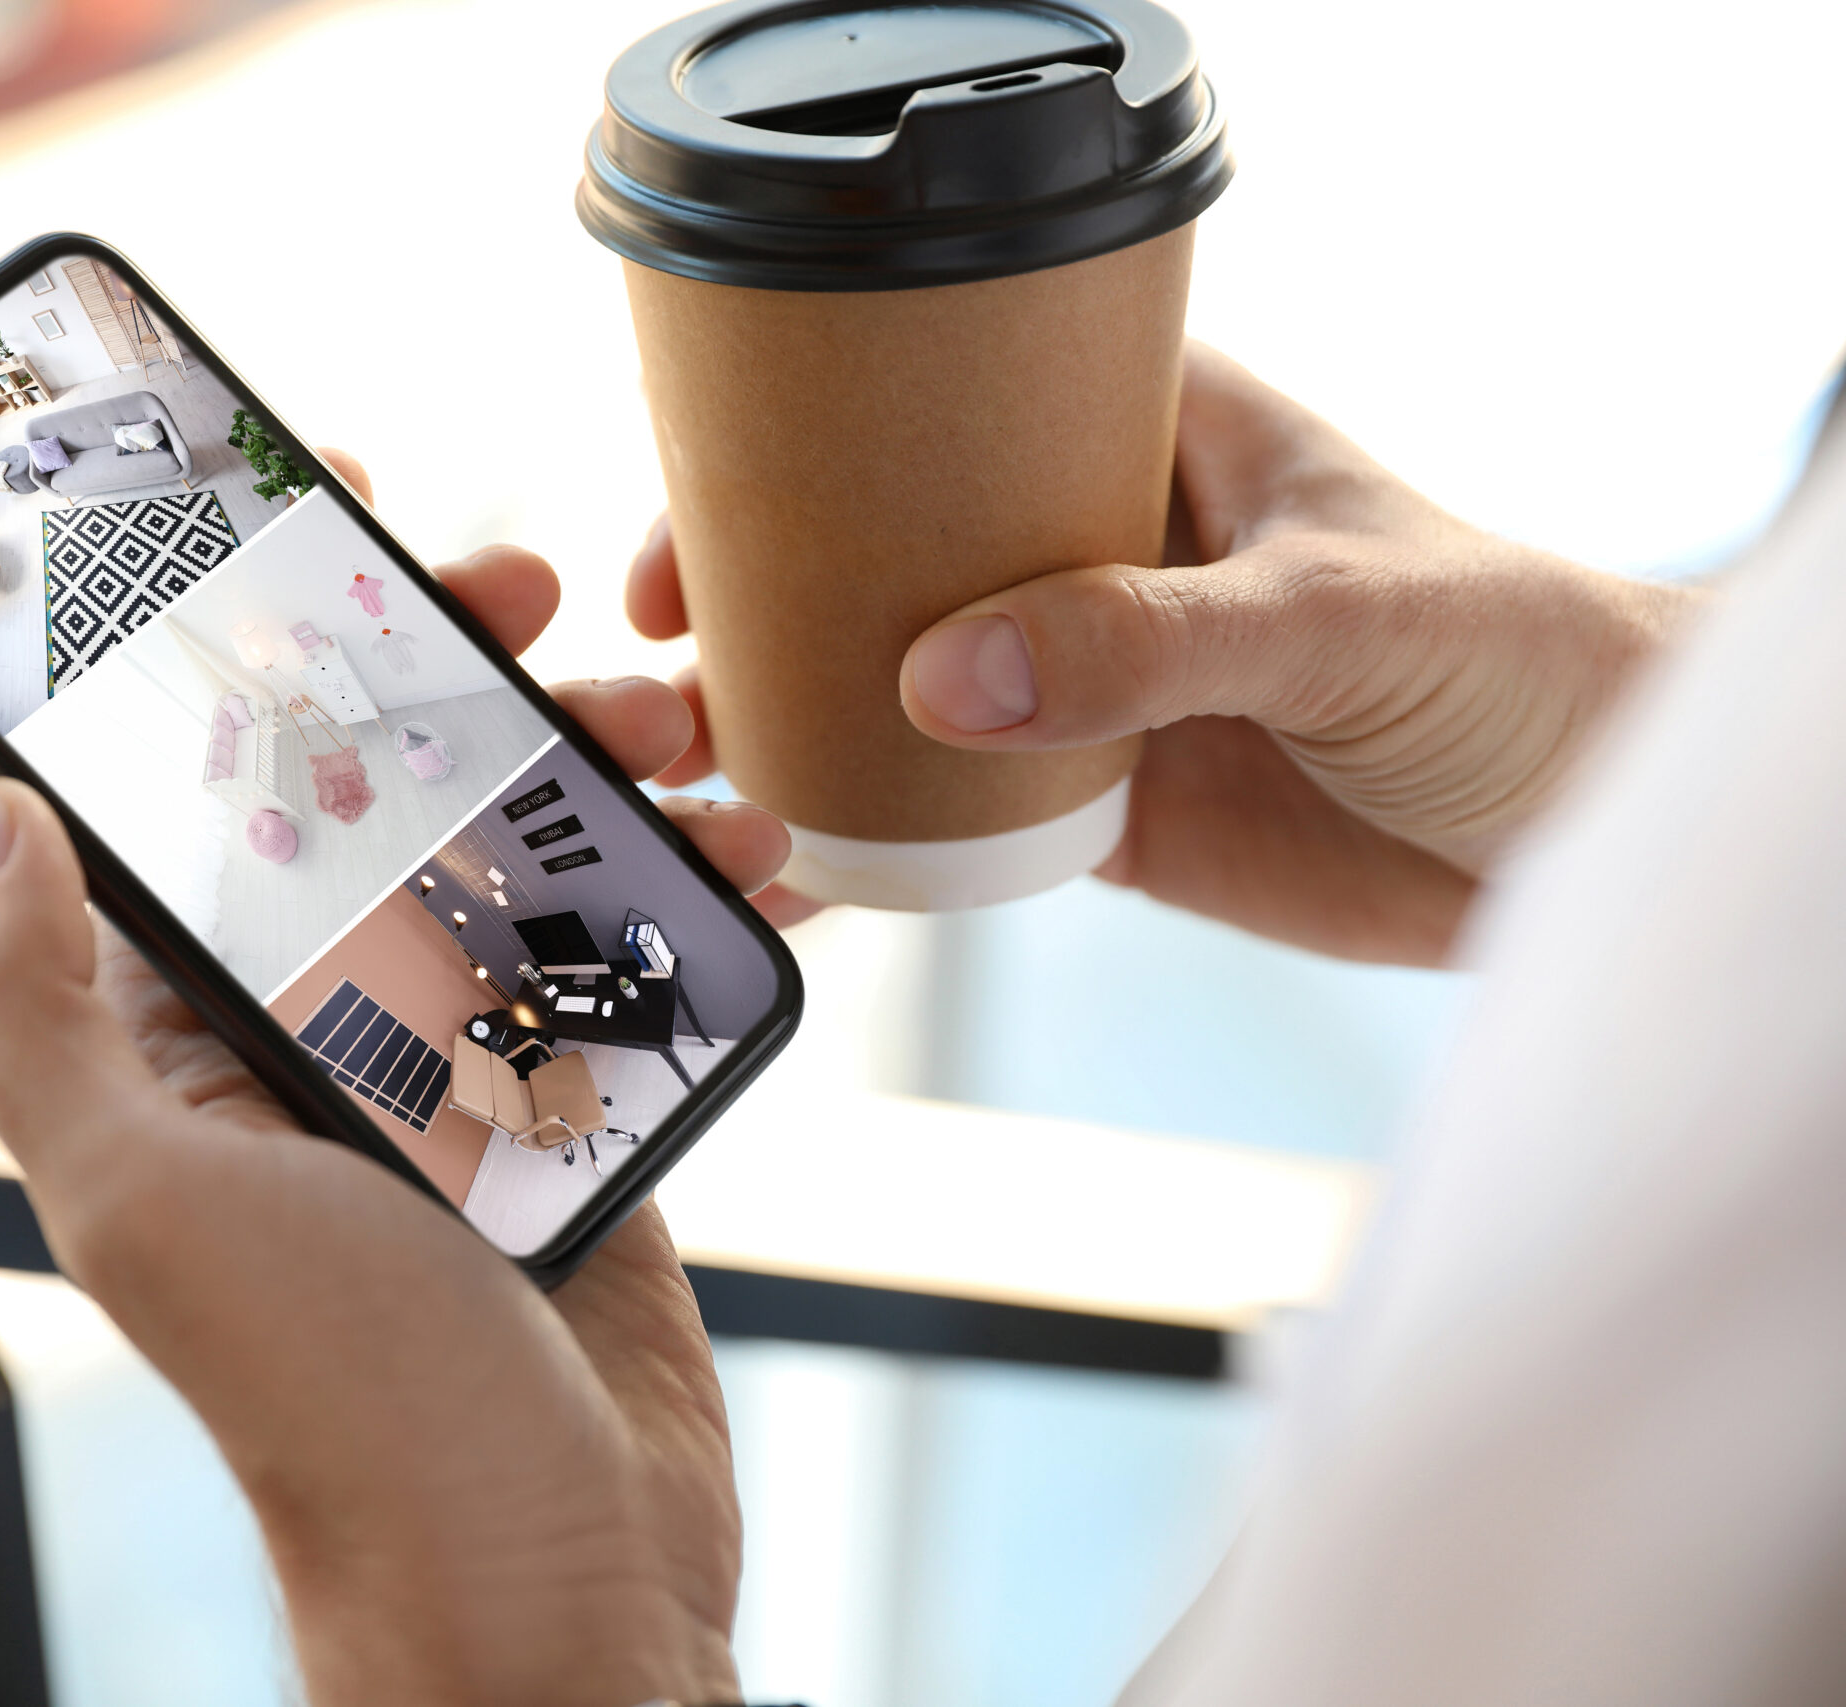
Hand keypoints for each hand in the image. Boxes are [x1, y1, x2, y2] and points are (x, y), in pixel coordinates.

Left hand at [0, 452, 788, 1706]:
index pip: (196, 786)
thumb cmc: (344, 1406)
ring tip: (683, 728)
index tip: (318, 506)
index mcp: (183, 1034)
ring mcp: (462, 1062)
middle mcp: (313, 1032)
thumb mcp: (148, 1201)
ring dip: (605, 762)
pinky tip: (762, 849)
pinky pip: (637, 952)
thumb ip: (40, 1012)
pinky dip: (702, 886)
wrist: (554, 1577)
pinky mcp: (586, 1104)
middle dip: (453, 667)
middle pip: (380, 786)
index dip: (244, 635)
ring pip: (525, 850)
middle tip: (528, 593)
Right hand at [629, 343, 1702, 963]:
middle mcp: (1093, 552)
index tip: (706, 513)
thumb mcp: (1332, 616)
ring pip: (904, 690)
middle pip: (892, 555)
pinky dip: (875, 842)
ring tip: (697, 762)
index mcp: (1148, 437)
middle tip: (667, 657)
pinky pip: (954, 819)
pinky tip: (794, 861)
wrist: (1581, 833)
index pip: (948, 412)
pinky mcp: (1097, 809)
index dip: (812, 452)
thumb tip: (947, 679)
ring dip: (803, 723)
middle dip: (772, 597)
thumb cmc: (1508, 658)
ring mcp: (1084, 685)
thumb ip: (1147, 639)